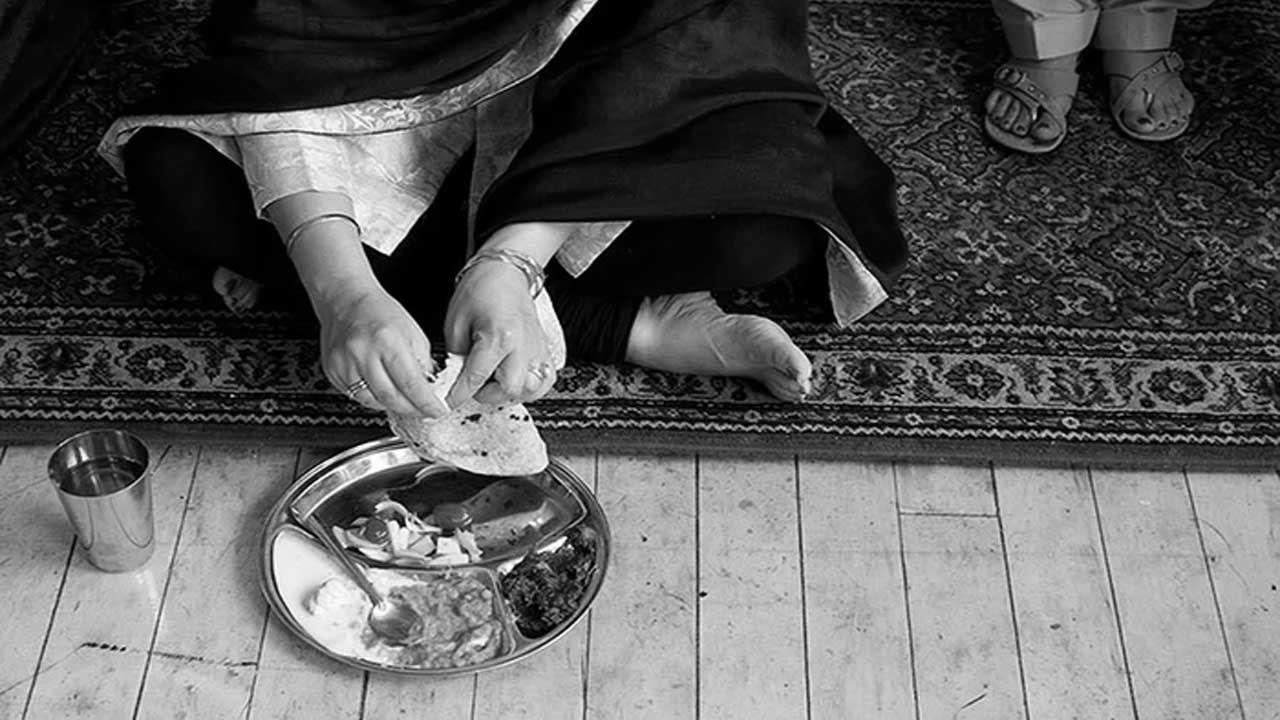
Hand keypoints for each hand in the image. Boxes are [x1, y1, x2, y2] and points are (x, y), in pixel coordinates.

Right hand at [315, 281, 448, 417]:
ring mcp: (344, 364)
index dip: (426, 403)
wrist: (345, 300)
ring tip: (403, 398)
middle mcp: (363, 354)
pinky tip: (381, 388)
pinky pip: (355, 396)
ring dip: (391, 405)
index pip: (411, 384)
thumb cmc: (379, 312)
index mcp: (387, 341)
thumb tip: (430, 391)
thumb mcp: (413, 334)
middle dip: (411, 409)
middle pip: (391, 398)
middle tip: (423, 410)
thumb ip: (422, 364)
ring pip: (372, 401)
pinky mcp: (333, 371)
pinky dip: (372, 397)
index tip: (437, 412)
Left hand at [444, 260, 555, 406]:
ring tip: (494, 382)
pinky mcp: (545, 350)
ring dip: (509, 393)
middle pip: (510, 389)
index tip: (447, 402)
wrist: (506, 272)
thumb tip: (457, 379)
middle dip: (488, 395)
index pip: (476, 377)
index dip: (458, 394)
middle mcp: (523, 345)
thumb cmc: (481, 290)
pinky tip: (515, 380)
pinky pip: (545, 381)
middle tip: (474, 386)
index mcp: (499, 336)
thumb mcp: (456, 323)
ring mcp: (537, 349)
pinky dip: (530, 388)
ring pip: (531, 389)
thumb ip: (456, 357)